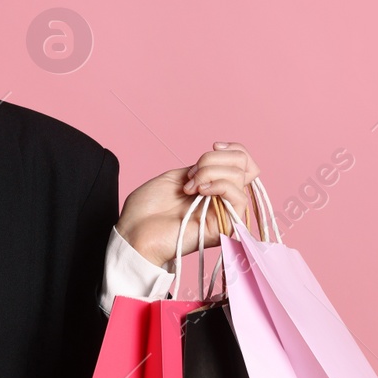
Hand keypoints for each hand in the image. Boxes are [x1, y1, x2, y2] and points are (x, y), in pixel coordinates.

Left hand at [116, 142, 261, 267]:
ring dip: (209, 173)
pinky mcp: (225, 226)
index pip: (243, 163)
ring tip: (188, 187)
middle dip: (214, 160)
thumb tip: (221, 163)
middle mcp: (222, 199)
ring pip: (239, 177)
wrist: (134, 231)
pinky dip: (219, 185)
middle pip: (243, 165)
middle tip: (190, 174)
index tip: (213, 146)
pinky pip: (238, 197)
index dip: (233, 149)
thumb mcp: (176, 176)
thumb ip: (203, 168)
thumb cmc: (147, 209)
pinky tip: (199, 191)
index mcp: (213, 187)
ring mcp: (225, 212)